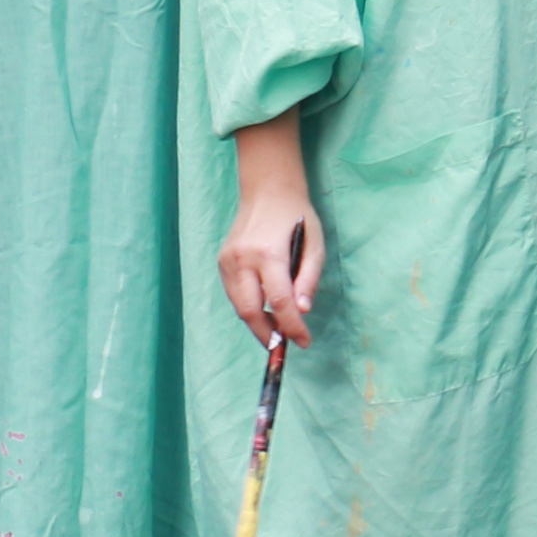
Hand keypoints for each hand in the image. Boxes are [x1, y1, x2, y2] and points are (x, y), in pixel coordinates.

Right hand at [216, 149, 322, 346]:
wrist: (267, 191)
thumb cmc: (297, 217)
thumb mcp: (315, 244)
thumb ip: (309, 279)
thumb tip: (303, 311)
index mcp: (268, 253)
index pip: (279, 301)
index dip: (292, 326)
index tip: (304, 341)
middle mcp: (242, 258)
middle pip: (250, 310)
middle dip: (267, 333)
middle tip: (285, 345)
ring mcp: (227, 260)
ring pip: (238, 306)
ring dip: (257, 323)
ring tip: (277, 331)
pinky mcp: (221, 262)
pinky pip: (234, 294)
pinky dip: (248, 308)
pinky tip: (264, 311)